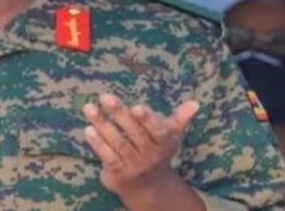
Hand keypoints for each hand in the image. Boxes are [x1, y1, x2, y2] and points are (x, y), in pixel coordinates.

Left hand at [82, 94, 199, 197]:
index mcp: (164, 143)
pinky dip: (98, 144)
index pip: (156, 130)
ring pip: (118, 143)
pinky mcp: (118, 174)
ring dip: (103, 125)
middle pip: (134, 134)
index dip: (147, 119)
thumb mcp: (170, 135)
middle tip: (105, 97)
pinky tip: (88, 129)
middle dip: (119, 114)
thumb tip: (195, 103)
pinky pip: (108, 157)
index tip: (136, 107)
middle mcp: (150, 156)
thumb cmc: (157, 151)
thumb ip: (180, 118)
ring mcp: (134, 166)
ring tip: (89, 108)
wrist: (149, 187)